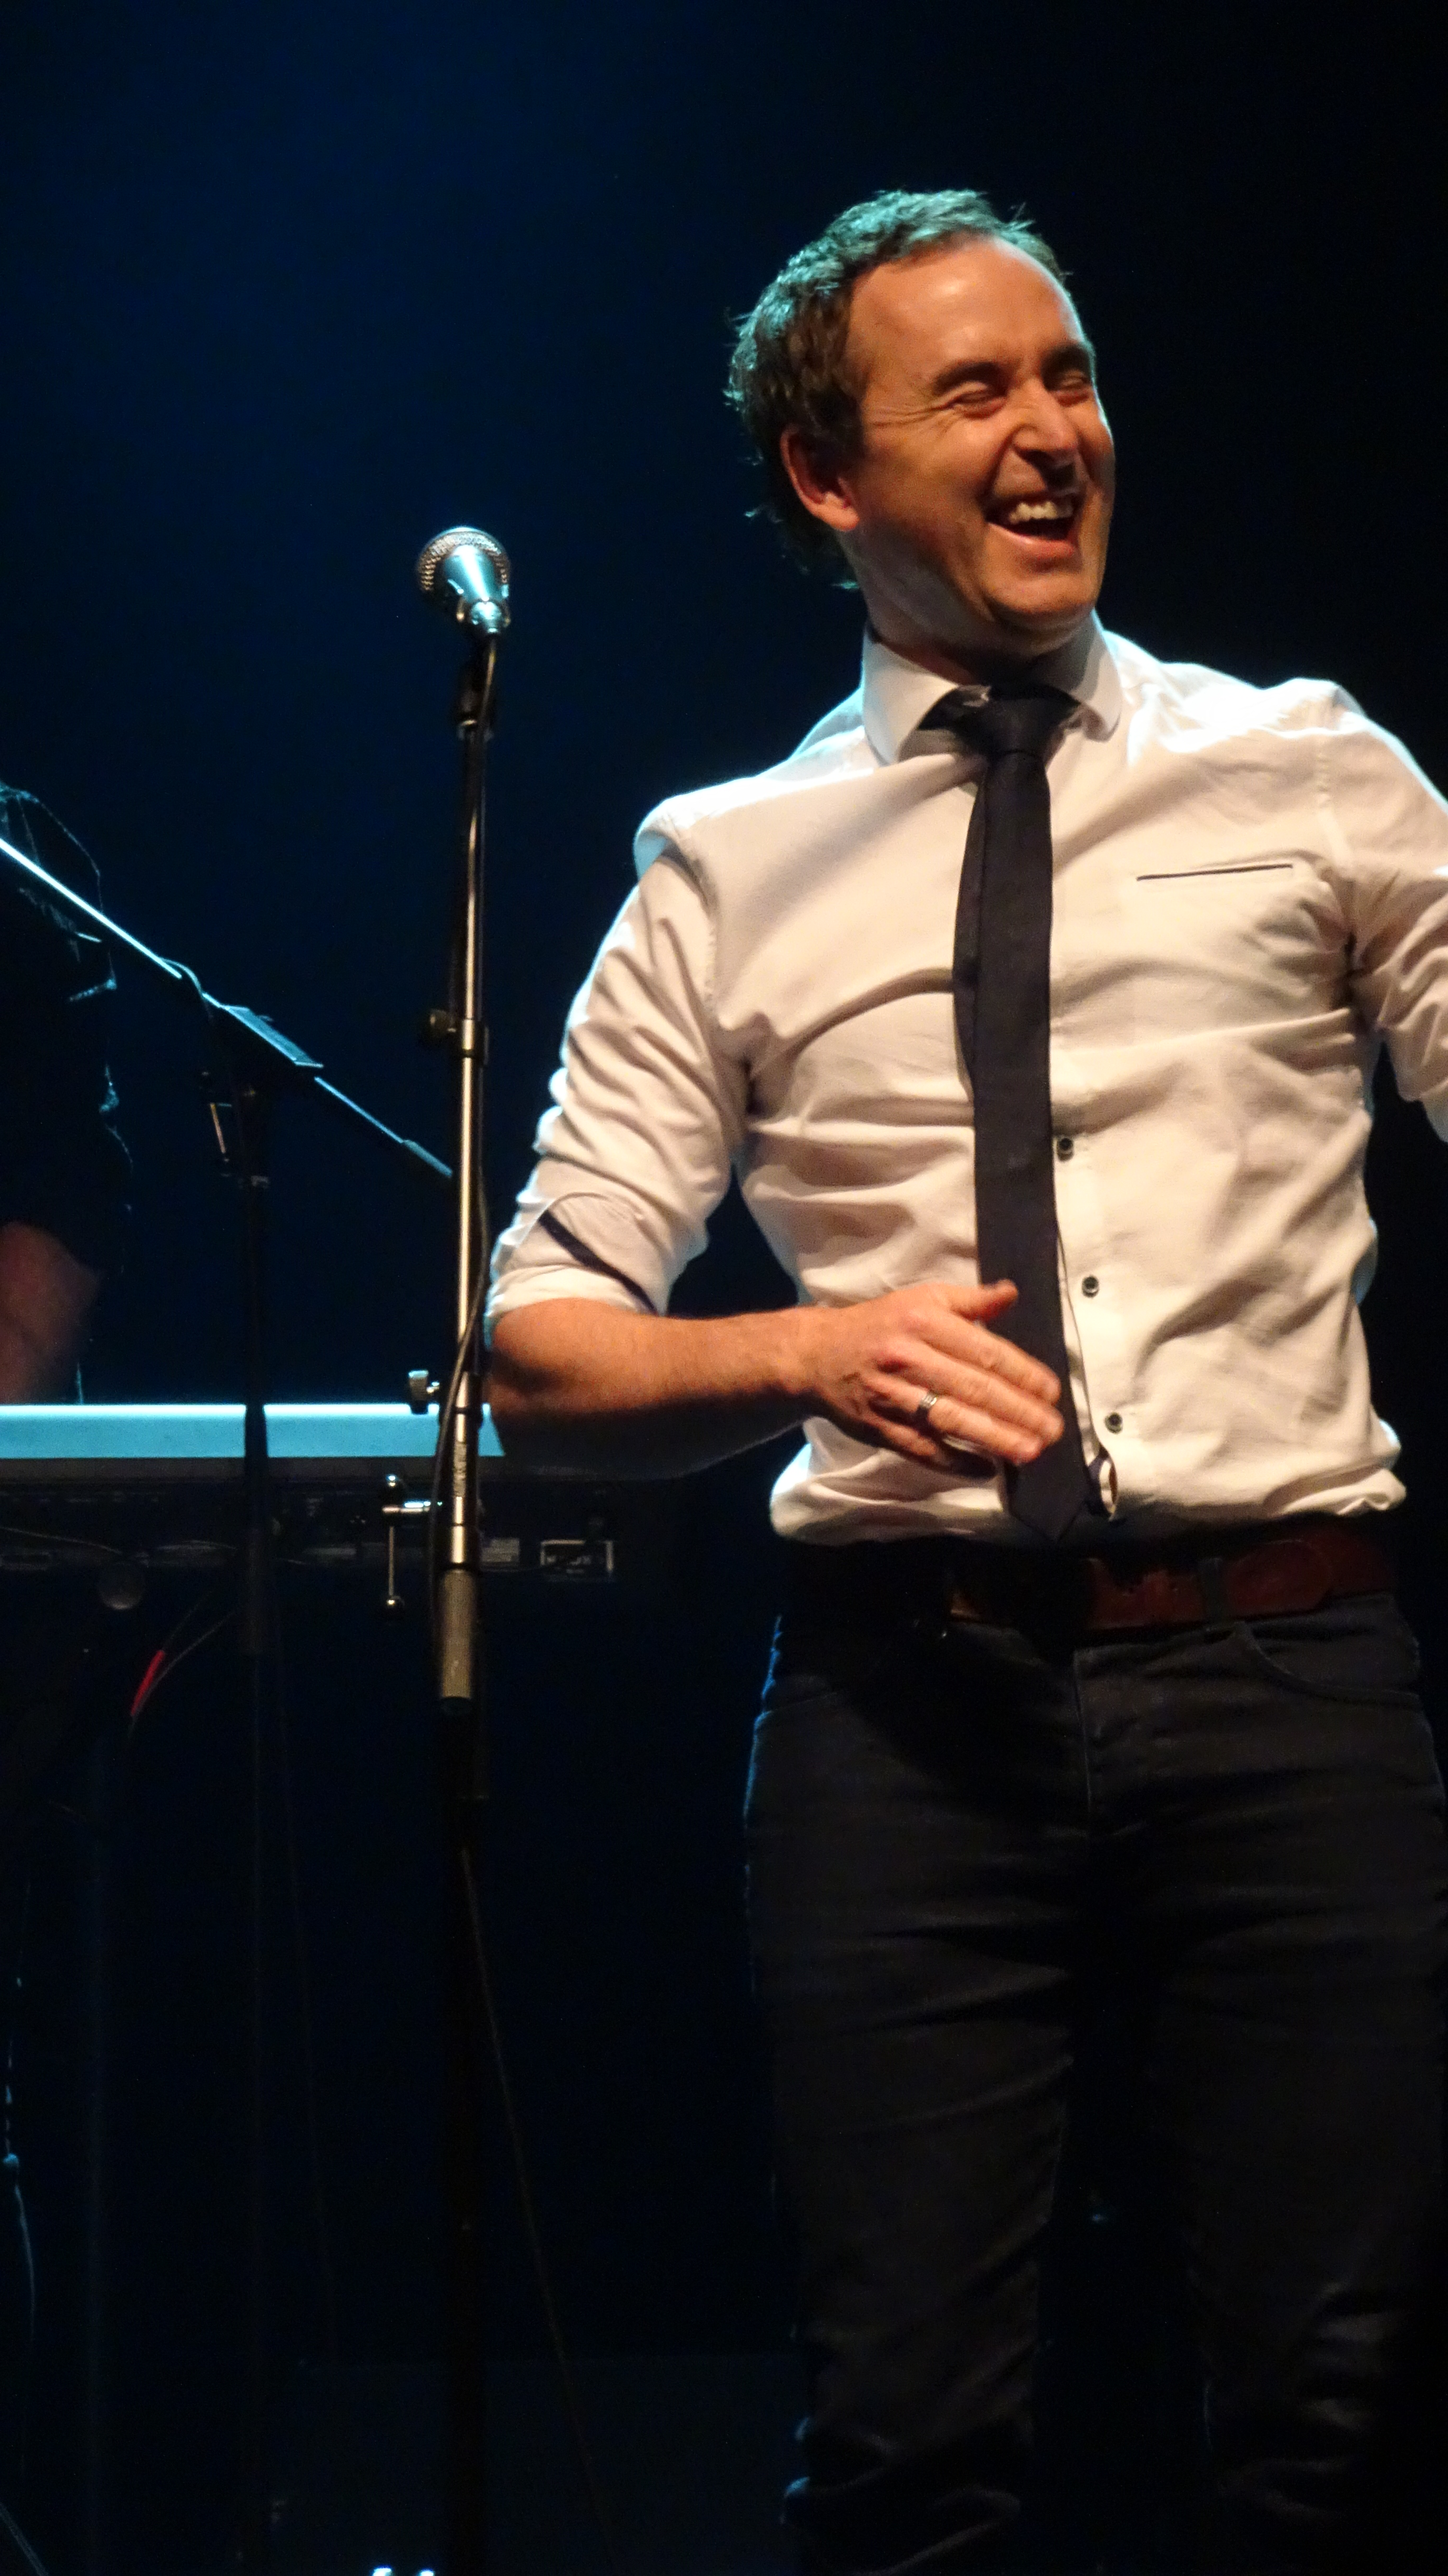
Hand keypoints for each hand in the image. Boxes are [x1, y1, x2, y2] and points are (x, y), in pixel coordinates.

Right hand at [795, 1280, 1062, 1475]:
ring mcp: (892, 1396)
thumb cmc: (879, 1325)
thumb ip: (969, 1301)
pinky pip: (923, 1448)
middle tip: (1053, 1430)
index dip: (1023, 1374)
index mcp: (924, 1322)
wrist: (816, 1355)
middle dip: (1019, 1411)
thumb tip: (1011, 1294)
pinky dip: (956, 1460)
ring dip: (995, 1438)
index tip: (1051, 1393)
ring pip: (951, 1420)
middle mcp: (908, 1358)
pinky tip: (986, 1468)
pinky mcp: (880, 1428)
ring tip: (1030, 1451)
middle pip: (974, 1389)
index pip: (984, 1351)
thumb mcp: (921, 1300)